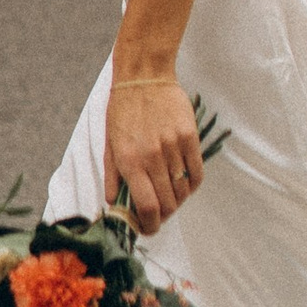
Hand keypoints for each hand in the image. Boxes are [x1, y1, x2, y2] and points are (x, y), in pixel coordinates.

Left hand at [106, 71, 203, 234]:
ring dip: (177, 201)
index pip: (146, 207)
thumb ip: (112, 177)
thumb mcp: (109, 144)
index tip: (149, 228)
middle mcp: (152, 157)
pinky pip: (197, 173)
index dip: (150, 225)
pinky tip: (185, 185)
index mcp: (129, 161)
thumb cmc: (122, 111)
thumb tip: (114, 203)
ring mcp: (173, 147)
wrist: (143, 77)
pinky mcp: (189, 137)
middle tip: (159, 215)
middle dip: (163, 216)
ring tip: (171, 198)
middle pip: (167, 203)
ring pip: (182, 190)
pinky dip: (192, 185)